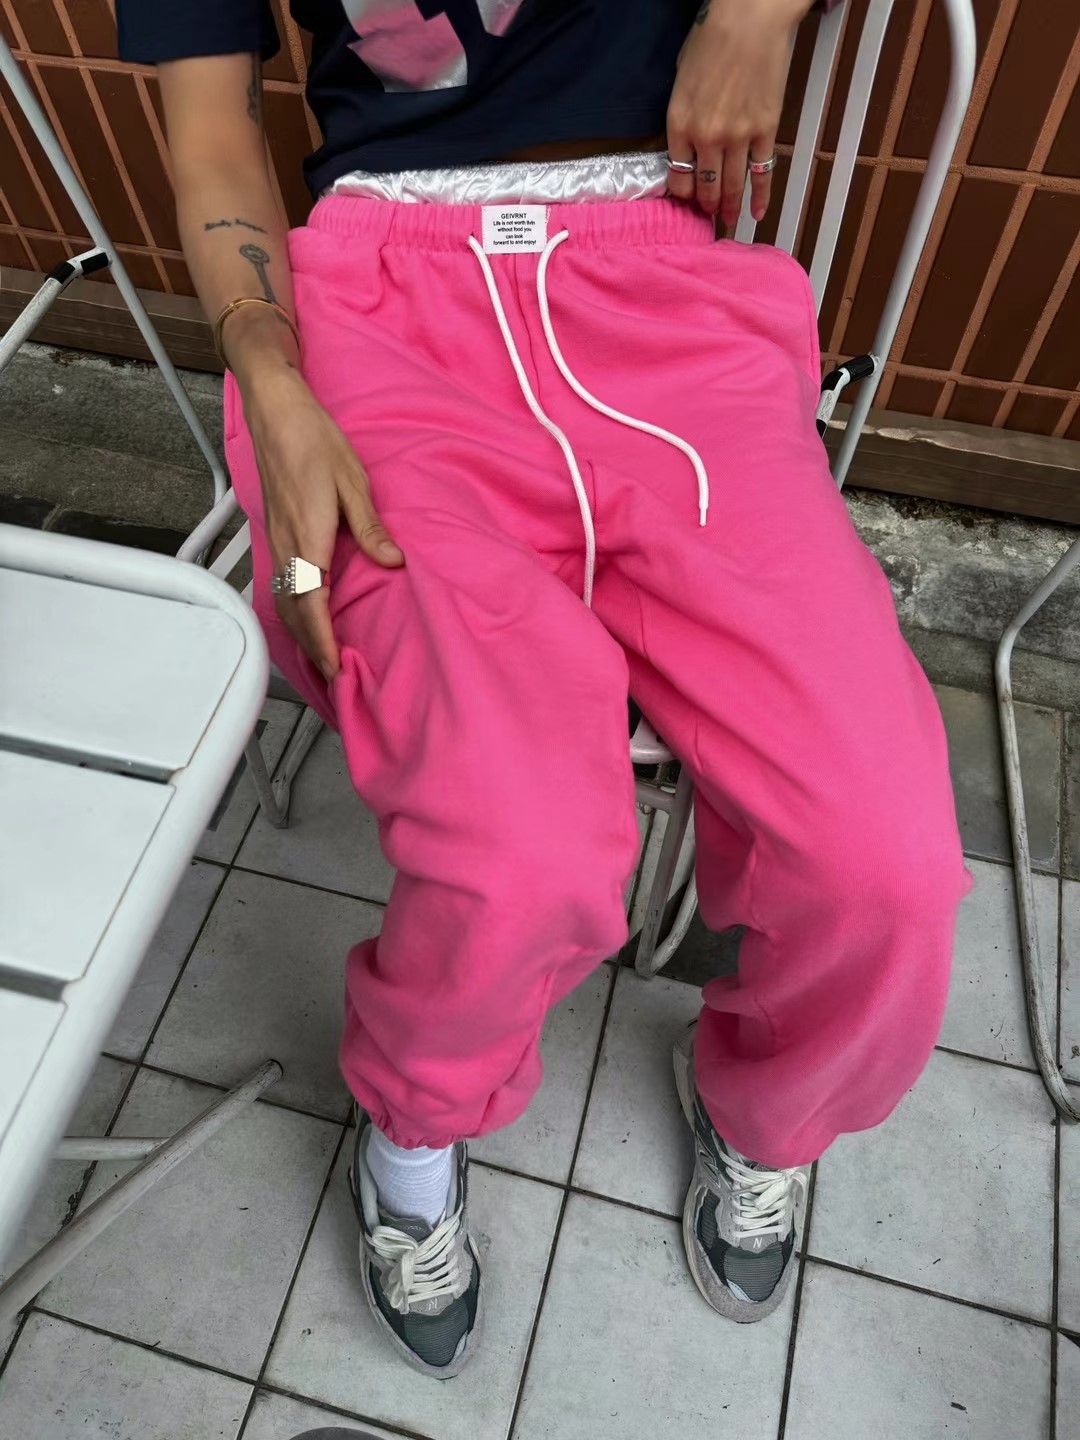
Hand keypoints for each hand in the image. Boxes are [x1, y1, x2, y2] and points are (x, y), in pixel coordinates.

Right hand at [244, 365, 402, 681]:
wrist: (276, 410)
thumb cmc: (314, 439)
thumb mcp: (354, 480)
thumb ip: (370, 527)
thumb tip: (393, 561)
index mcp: (307, 535)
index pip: (311, 602)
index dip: (322, 638)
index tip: (334, 666)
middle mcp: (286, 543)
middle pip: (293, 611)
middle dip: (311, 647)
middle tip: (333, 677)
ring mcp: (276, 539)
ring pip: (283, 600)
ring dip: (301, 633)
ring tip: (322, 658)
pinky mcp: (275, 533)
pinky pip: (280, 583)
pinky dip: (293, 610)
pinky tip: (307, 618)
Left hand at [667, 0, 807, 225]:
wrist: (750, 20)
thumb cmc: (711, 40)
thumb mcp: (681, 79)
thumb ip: (683, 114)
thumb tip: (688, 139)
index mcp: (680, 125)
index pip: (678, 176)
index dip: (683, 193)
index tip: (686, 200)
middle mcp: (707, 138)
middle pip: (705, 187)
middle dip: (705, 205)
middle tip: (708, 216)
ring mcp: (738, 138)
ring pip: (732, 185)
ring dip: (730, 207)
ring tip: (728, 220)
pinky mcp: (765, 131)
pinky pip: (762, 173)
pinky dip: (761, 196)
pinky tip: (758, 212)